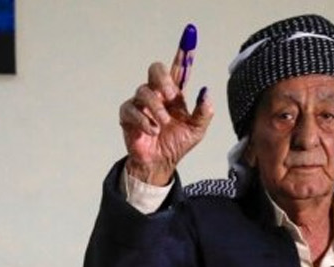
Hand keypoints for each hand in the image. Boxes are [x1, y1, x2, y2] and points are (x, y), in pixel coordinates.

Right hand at [119, 48, 212, 185]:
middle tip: (172, 97)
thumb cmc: (176, 144)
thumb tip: (205, 91)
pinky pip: (131, 109)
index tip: (189, 36)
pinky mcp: (128, 115)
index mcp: (174, 95)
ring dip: (156, 108)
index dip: (183, 52)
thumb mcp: (197, 130)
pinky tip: (151, 131)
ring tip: (163, 124)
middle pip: (155, 69)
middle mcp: (157, 94)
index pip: (178, 68)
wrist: (160, 164)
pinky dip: (143, 120)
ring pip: (143, 91)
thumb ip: (204, 112)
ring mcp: (141, 104)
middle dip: (163, 80)